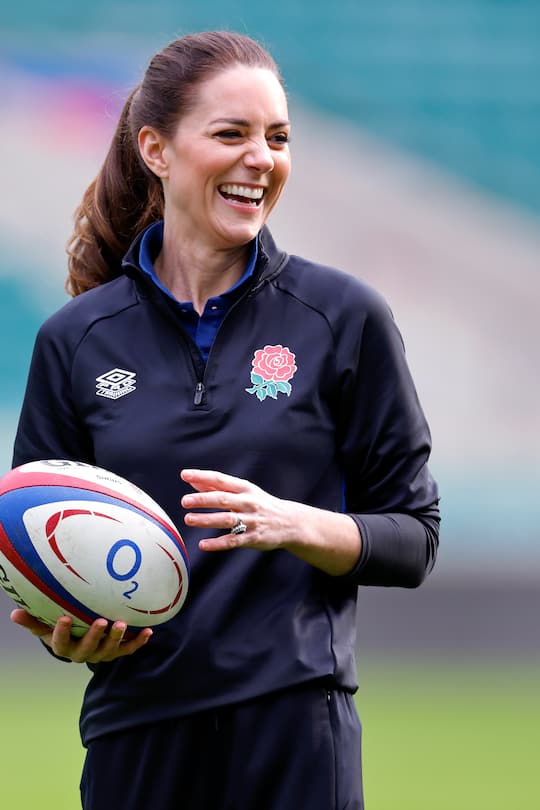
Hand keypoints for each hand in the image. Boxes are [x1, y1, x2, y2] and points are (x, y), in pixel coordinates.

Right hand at [10, 609, 152, 662]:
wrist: (81, 642)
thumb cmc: (63, 629)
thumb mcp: (46, 625)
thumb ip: (33, 621)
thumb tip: (14, 613)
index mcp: (65, 647)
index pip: (61, 643)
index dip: (62, 632)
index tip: (64, 618)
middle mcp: (84, 654)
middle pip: (89, 649)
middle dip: (95, 636)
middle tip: (102, 621)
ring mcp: (102, 654)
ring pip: (110, 651)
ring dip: (117, 638)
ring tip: (123, 623)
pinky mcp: (118, 651)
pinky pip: (129, 649)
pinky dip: (139, 642)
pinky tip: (149, 632)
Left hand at [180, 469, 361, 574]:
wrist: (290, 522)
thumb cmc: (261, 504)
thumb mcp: (244, 492)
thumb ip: (218, 487)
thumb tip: (193, 481)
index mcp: (245, 488)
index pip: (221, 479)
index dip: (202, 476)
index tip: (185, 474)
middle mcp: (248, 502)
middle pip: (223, 499)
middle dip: (203, 499)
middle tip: (185, 501)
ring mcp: (252, 521)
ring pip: (227, 520)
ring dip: (207, 520)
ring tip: (189, 519)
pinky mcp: (254, 538)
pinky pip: (233, 541)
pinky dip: (218, 543)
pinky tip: (203, 544)